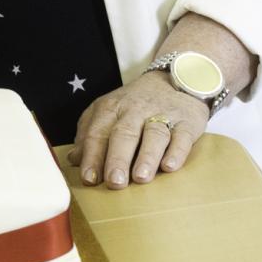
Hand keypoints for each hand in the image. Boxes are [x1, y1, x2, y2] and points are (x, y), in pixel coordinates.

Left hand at [68, 72, 210, 188]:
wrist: (174, 79)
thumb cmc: (135, 105)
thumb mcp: (107, 112)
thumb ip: (89, 135)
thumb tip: (74, 160)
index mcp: (111, 109)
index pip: (98, 133)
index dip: (92, 156)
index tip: (89, 179)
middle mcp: (135, 110)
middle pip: (124, 133)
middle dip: (118, 158)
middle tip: (115, 182)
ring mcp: (163, 114)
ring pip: (154, 134)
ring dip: (147, 156)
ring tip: (141, 178)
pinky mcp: (187, 122)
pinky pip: (182, 136)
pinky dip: (177, 151)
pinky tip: (170, 166)